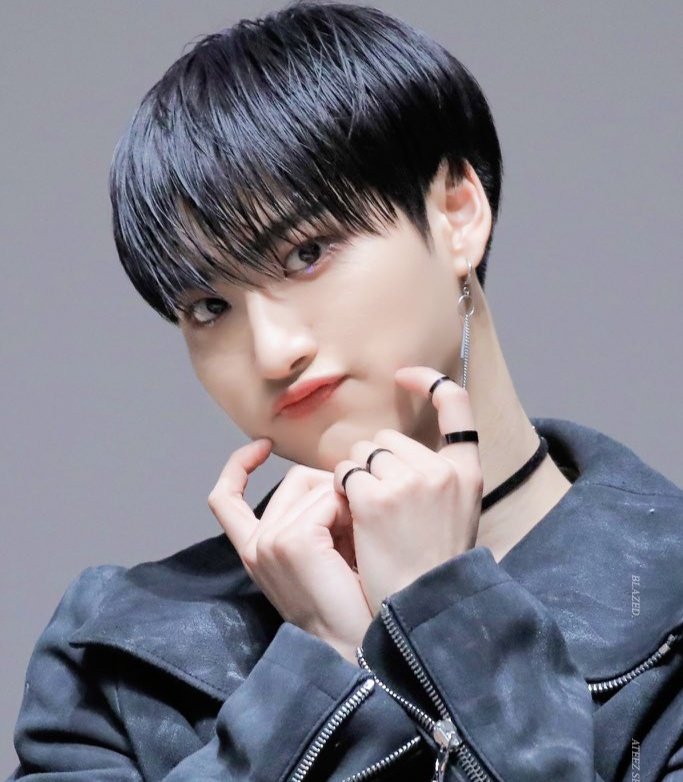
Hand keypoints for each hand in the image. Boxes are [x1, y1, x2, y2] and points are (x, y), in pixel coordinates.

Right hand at [207, 439, 371, 663]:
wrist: (356, 647)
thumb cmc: (349, 601)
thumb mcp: (317, 554)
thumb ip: (309, 517)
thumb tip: (330, 477)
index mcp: (254, 550)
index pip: (225, 498)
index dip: (238, 466)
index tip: (263, 446)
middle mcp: (255, 544)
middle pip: (294, 479)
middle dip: (331, 491)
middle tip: (355, 529)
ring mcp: (270, 541)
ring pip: (312, 484)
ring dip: (344, 502)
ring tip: (358, 541)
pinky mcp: (292, 541)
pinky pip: (328, 499)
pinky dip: (349, 511)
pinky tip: (357, 541)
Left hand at [332, 366, 482, 614]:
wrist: (422, 609)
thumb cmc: (430, 567)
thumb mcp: (454, 515)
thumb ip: (435, 478)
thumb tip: (390, 452)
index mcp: (466, 474)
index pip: (457, 405)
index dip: (430, 383)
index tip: (405, 376)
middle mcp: (442, 471)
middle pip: (387, 439)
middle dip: (375, 464)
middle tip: (381, 508)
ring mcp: (410, 482)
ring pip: (361, 454)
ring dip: (355, 479)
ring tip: (371, 520)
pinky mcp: (376, 498)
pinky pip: (343, 473)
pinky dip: (340, 493)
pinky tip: (356, 522)